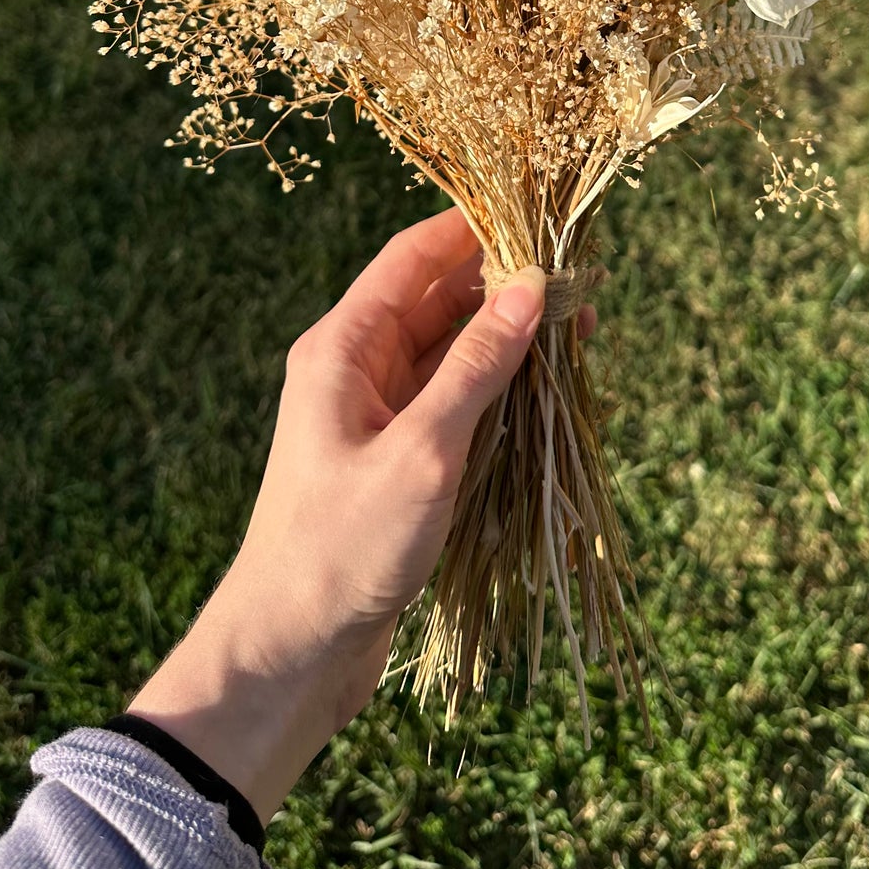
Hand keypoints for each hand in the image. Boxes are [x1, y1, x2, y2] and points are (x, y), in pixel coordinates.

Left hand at [128, 209, 594, 822]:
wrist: (290, 651)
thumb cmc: (344, 546)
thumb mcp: (422, 451)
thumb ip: (477, 366)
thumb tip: (529, 286)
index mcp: (342, 348)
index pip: (411, 258)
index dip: (472, 230)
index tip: (537, 216)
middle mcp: (355, 370)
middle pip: (437, 302)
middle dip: (505, 288)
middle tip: (578, 286)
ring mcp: (376, 416)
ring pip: (451, 354)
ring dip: (509, 343)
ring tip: (578, 336)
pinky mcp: (396, 460)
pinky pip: (452, 403)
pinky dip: (497, 392)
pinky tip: (545, 394)